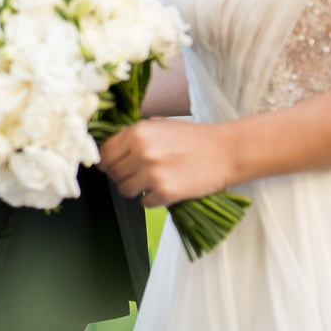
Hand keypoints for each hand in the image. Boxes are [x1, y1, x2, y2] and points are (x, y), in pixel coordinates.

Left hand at [98, 120, 239, 208]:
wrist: (226, 151)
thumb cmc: (193, 138)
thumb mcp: (159, 126)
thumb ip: (133, 138)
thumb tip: (108, 153)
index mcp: (137, 132)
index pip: (104, 154)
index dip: (108, 162)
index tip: (114, 166)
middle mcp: (141, 152)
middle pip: (113, 174)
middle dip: (124, 175)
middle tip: (141, 173)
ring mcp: (152, 173)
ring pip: (125, 190)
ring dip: (137, 189)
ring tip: (154, 181)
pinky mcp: (165, 192)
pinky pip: (144, 203)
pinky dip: (153, 199)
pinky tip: (167, 188)